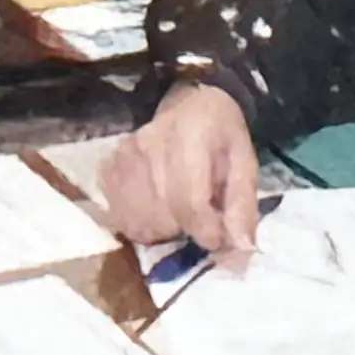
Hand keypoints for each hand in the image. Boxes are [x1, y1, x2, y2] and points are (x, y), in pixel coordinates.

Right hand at [102, 81, 265, 255]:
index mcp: (191, 137)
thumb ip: (242, 208)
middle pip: (164, 216)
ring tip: (177, 214)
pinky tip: (155, 209)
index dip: (206, 231)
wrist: (191, 104)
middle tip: (201, 219)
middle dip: (187, 230)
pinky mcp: (109, 167)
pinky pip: (119, 216)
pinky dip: (139, 223)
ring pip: (139, 222)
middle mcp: (151, 144)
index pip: (189, 202)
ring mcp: (124, 156)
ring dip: (162, 230)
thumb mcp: (245, 166)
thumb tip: (239, 250)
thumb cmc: (221, 136)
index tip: (218, 239)